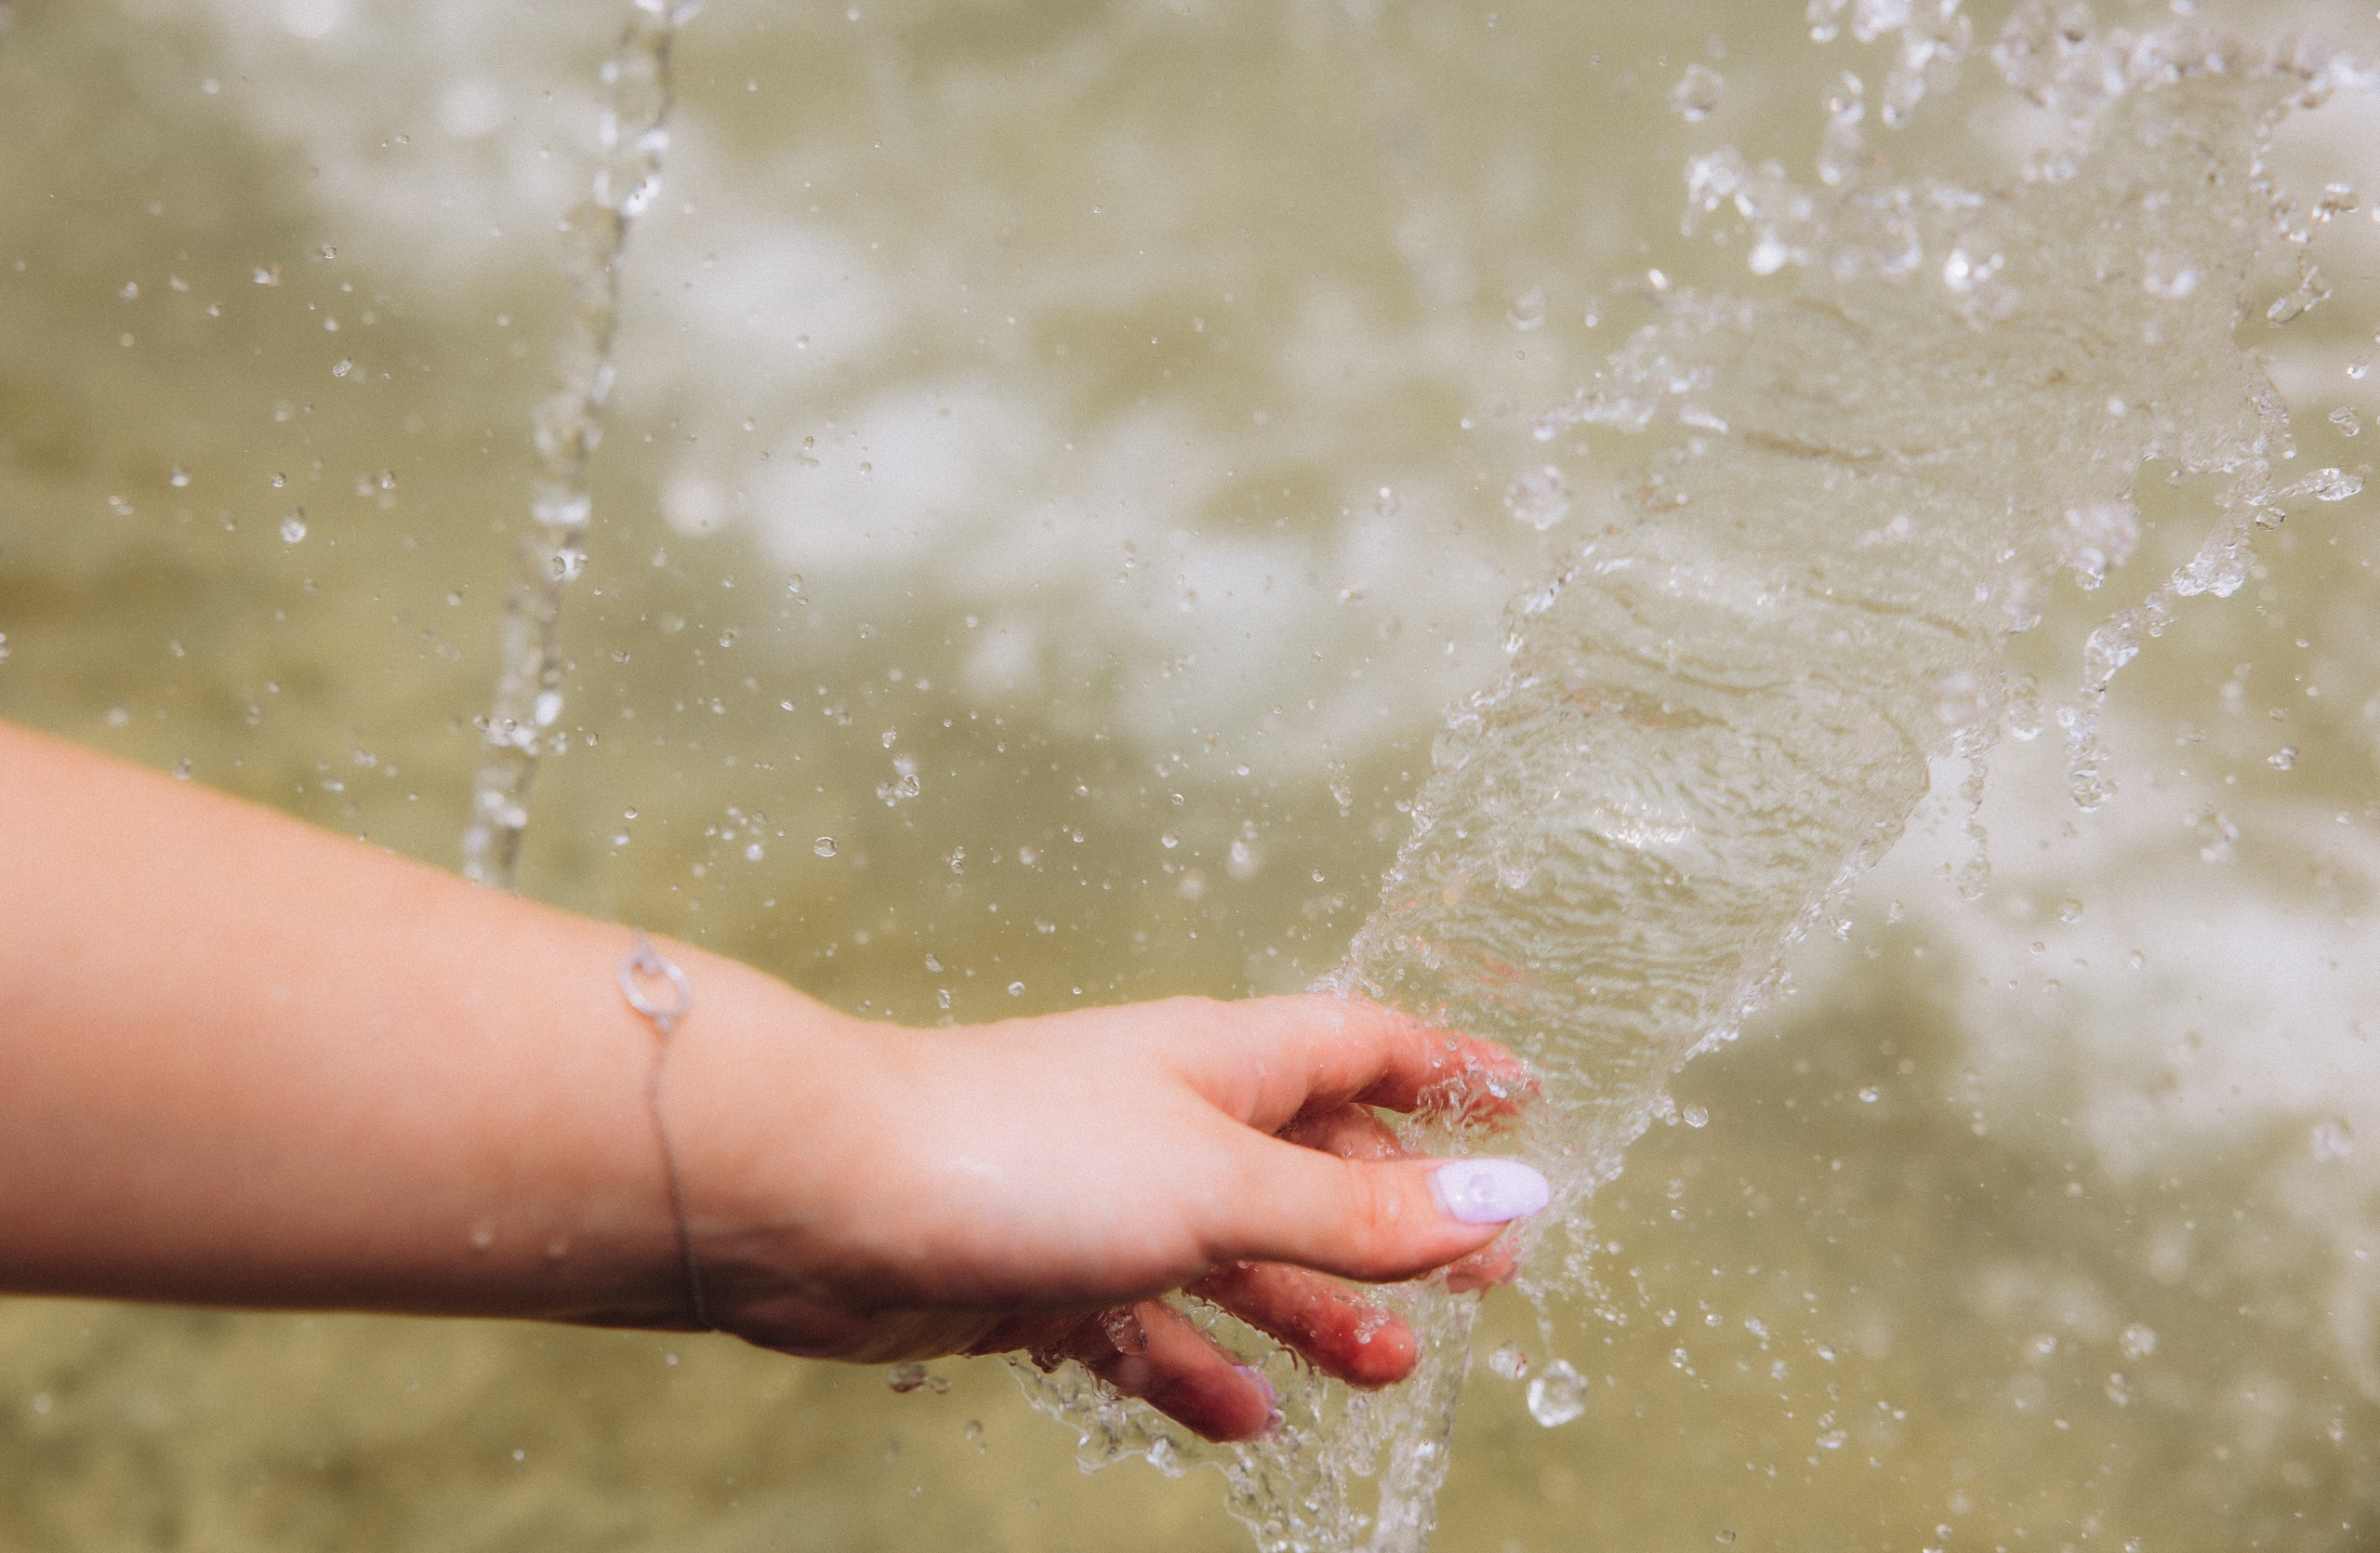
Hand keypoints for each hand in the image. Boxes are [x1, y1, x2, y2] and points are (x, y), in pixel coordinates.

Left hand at [672, 992, 1544, 1441]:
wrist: (822, 1199)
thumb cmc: (1021, 1155)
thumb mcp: (1221, 1186)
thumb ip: (1360, 1207)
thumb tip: (1511, 1198)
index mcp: (1226, 1062)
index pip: (1364, 1044)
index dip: (1447, 1070)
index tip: (1524, 1100)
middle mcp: (1172, 1121)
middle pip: (1316, 1161)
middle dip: (1399, 1218)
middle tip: (1481, 1283)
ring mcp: (1108, 1199)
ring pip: (1241, 1256)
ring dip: (1314, 1310)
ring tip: (1388, 1366)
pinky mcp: (1046, 1274)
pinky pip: (1147, 1327)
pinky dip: (1199, 1367)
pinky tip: (1244, 1413)